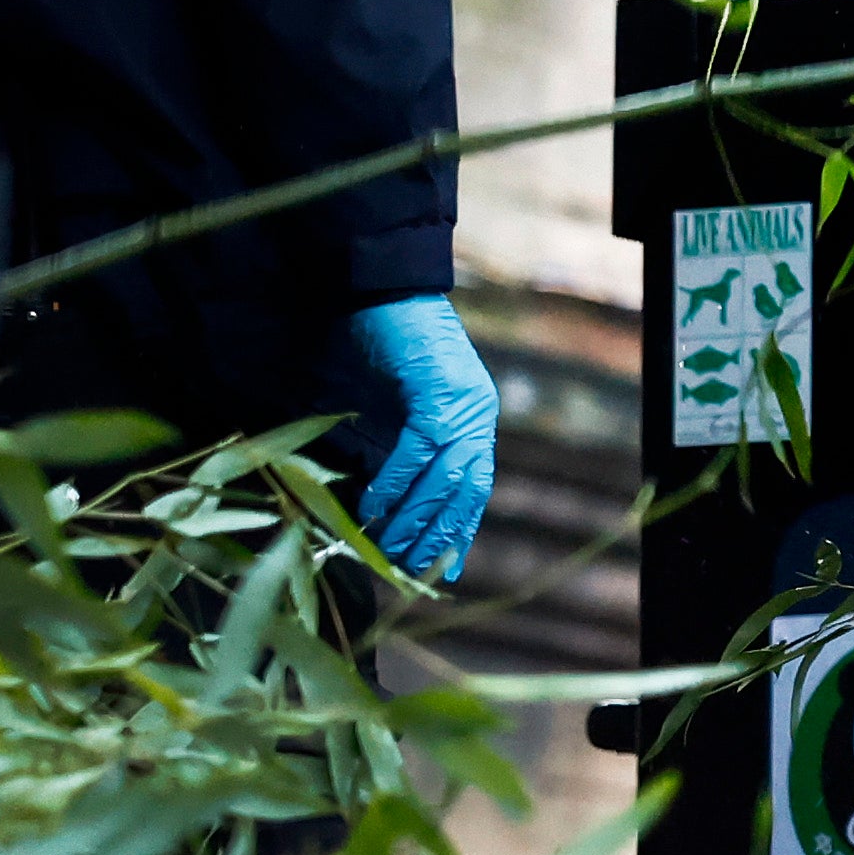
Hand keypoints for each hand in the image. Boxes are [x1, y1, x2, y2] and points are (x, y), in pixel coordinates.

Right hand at [337, 295, 497, 581]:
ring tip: (389, 548)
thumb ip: (411, 443)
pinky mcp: (436, 393)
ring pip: (444, 477)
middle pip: (465, 489)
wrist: (383, 286)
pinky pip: (417, 449)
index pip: (476, 485)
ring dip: (415, 517)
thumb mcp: (405, 401)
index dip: (461, 527)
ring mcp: (462, 403)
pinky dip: (395, 481)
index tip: (447, 566)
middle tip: (410, 568)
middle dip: (438, 533)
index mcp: (476, 416)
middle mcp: (478, 413)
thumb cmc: (388, 341)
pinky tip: (375, 506)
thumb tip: (393, 497)